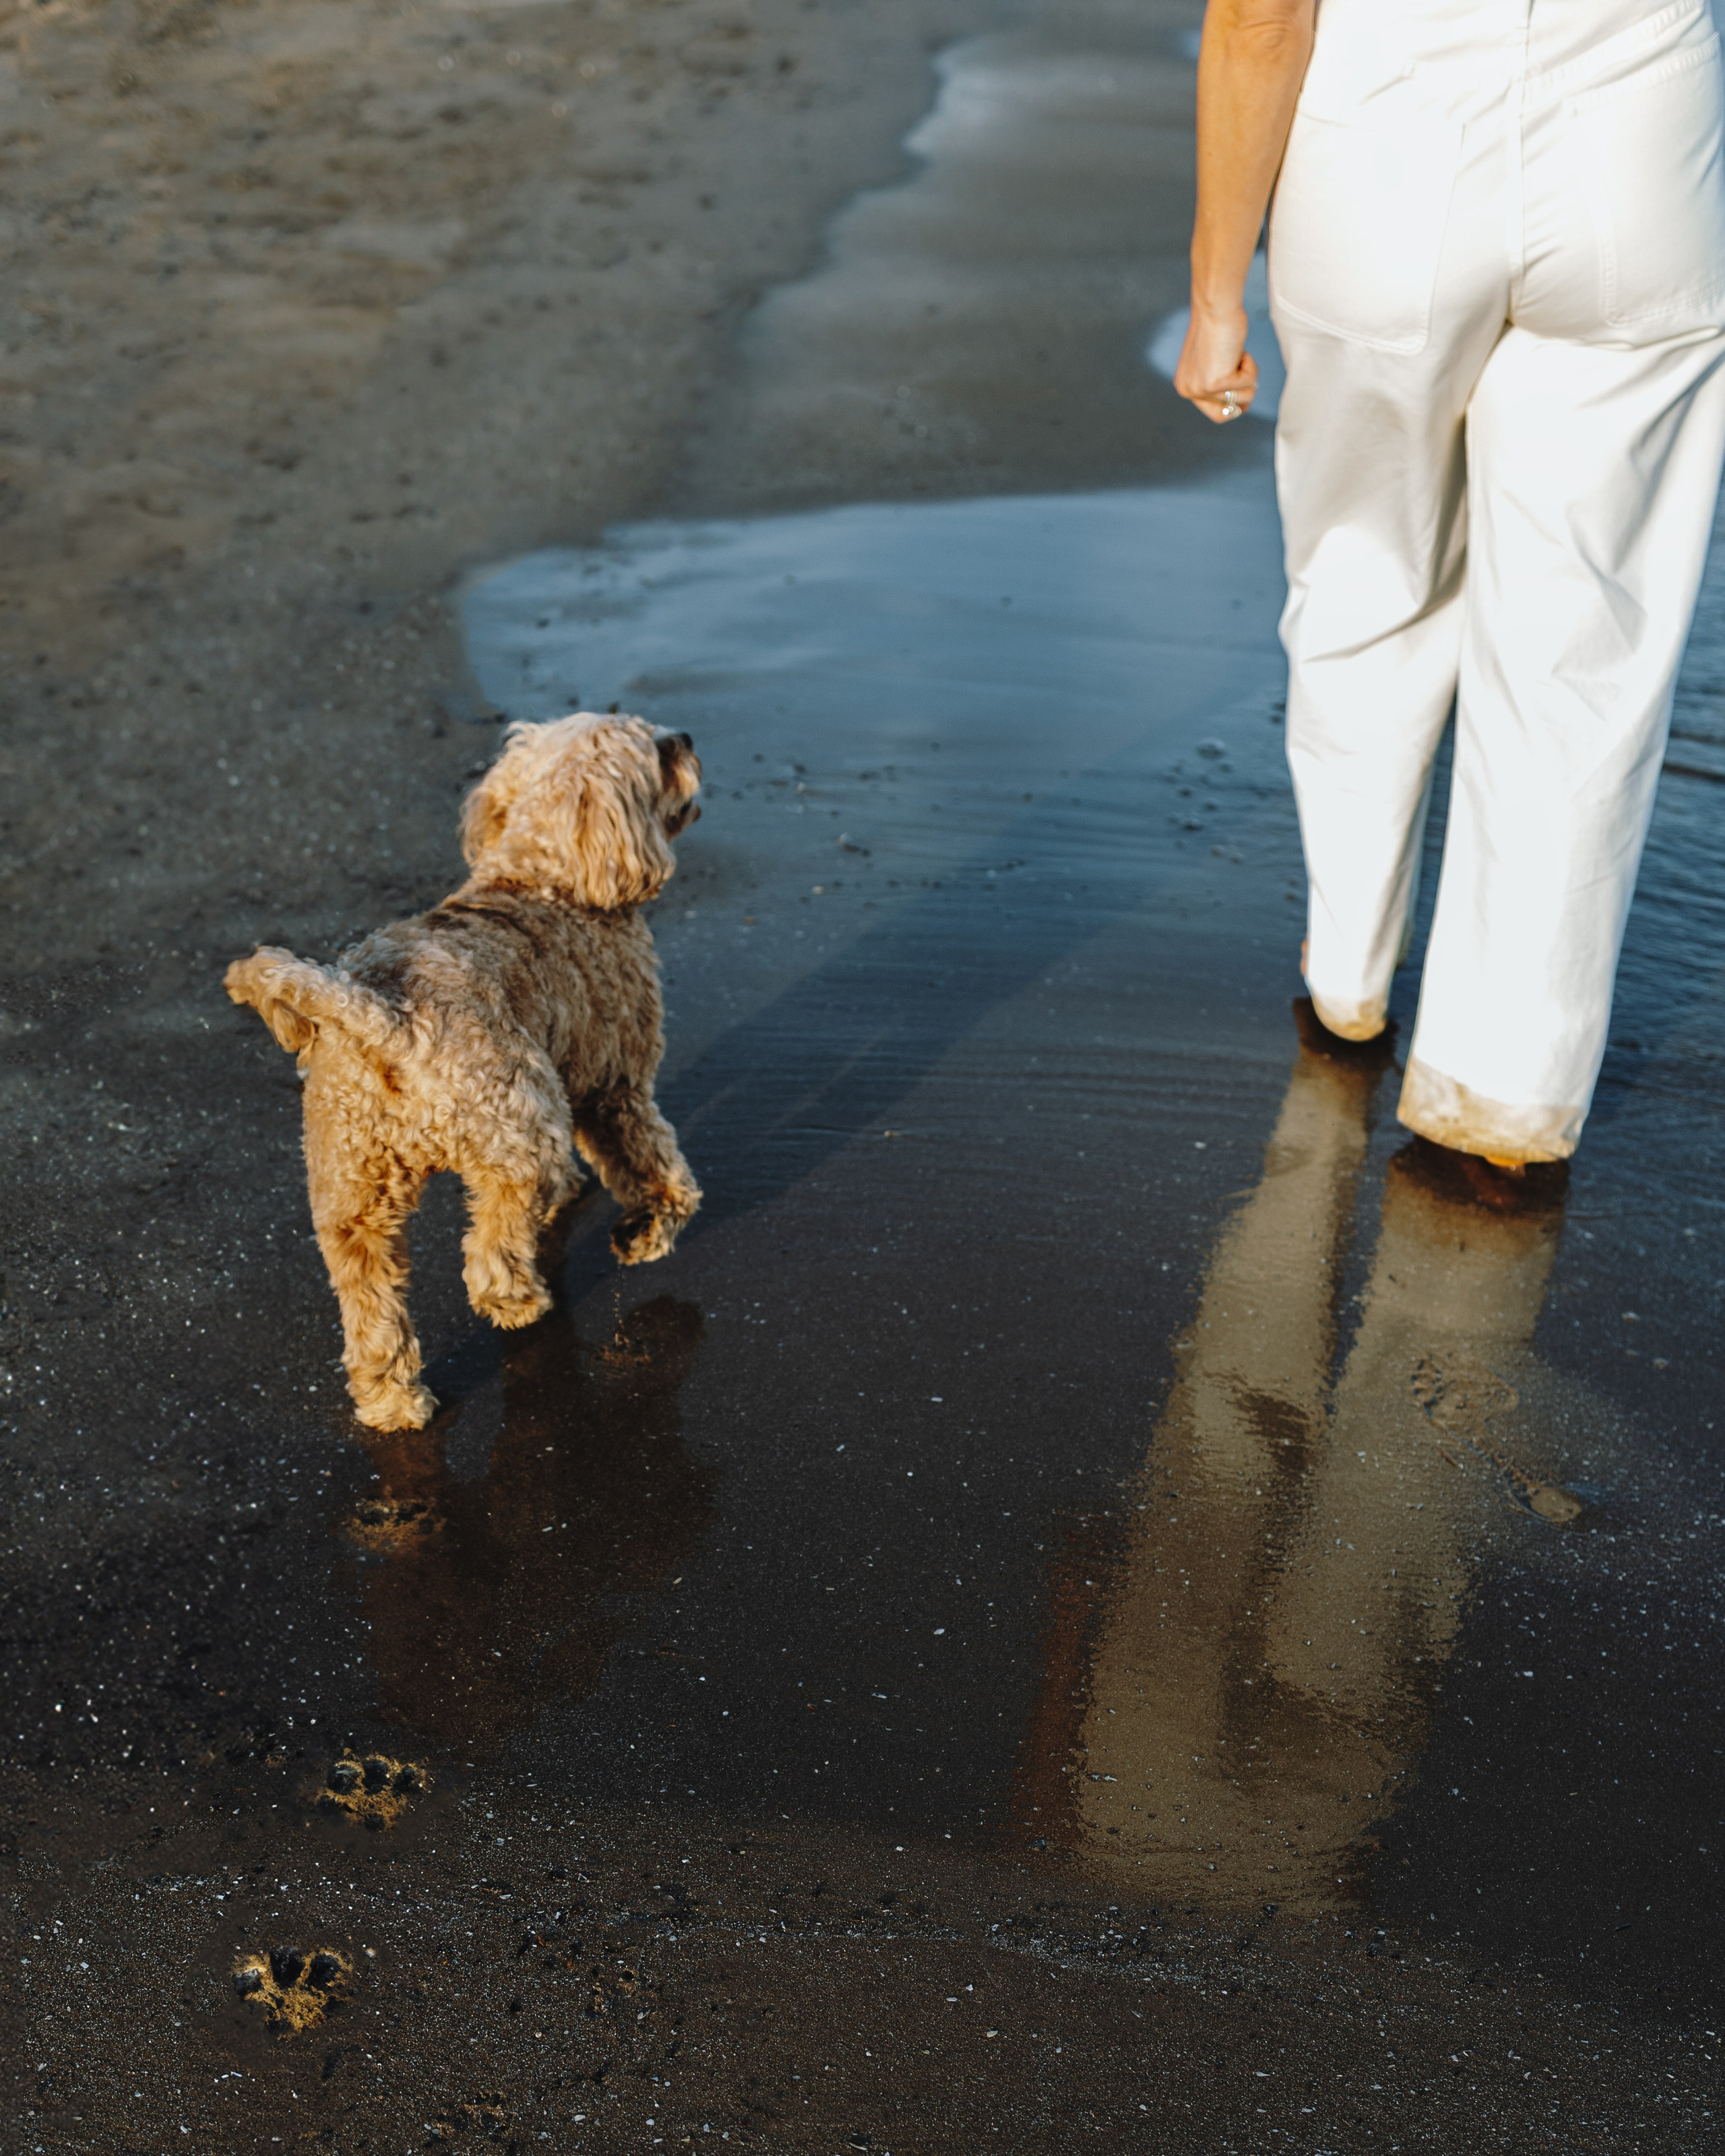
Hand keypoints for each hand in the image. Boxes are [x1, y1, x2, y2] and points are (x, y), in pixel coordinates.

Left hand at [1174, 301, 1258, 423]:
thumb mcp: (1212, 361)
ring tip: (1235, 353)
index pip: (1216, 414)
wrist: (1216, 307)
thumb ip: (1216, 380)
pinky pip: (1249, 384)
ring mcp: (1200, 389)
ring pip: (1243, 399)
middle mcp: (1189, 391)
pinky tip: (1238, 351)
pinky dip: (1251, 366)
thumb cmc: (1218, 325)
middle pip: (1228, 414)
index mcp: (1185, 386)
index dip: (1233, 402)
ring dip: (1248, 375)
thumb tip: (1235, 403)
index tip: (1239, 383)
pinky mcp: (1213, 384)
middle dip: (1242, 395)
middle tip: (1240, 370)